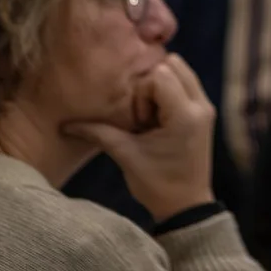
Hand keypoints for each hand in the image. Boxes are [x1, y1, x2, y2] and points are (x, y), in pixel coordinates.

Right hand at [61, 55, 214, 221]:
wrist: (186, 207)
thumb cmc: (158, 185)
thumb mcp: (126, 155)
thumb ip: (98, 132)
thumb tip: (65, 124)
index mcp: (185, 115)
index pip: (160, 75)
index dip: (142, 94)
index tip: (140, 123)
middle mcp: (201, 105)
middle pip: (173, 63)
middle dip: (151, 83)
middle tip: (144, 115)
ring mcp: (205, 107)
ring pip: (180, 69)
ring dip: (160, 86)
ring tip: (151, 117)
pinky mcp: (203, 112)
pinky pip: (185, 83)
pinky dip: (168, 92)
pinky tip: (158, 118)